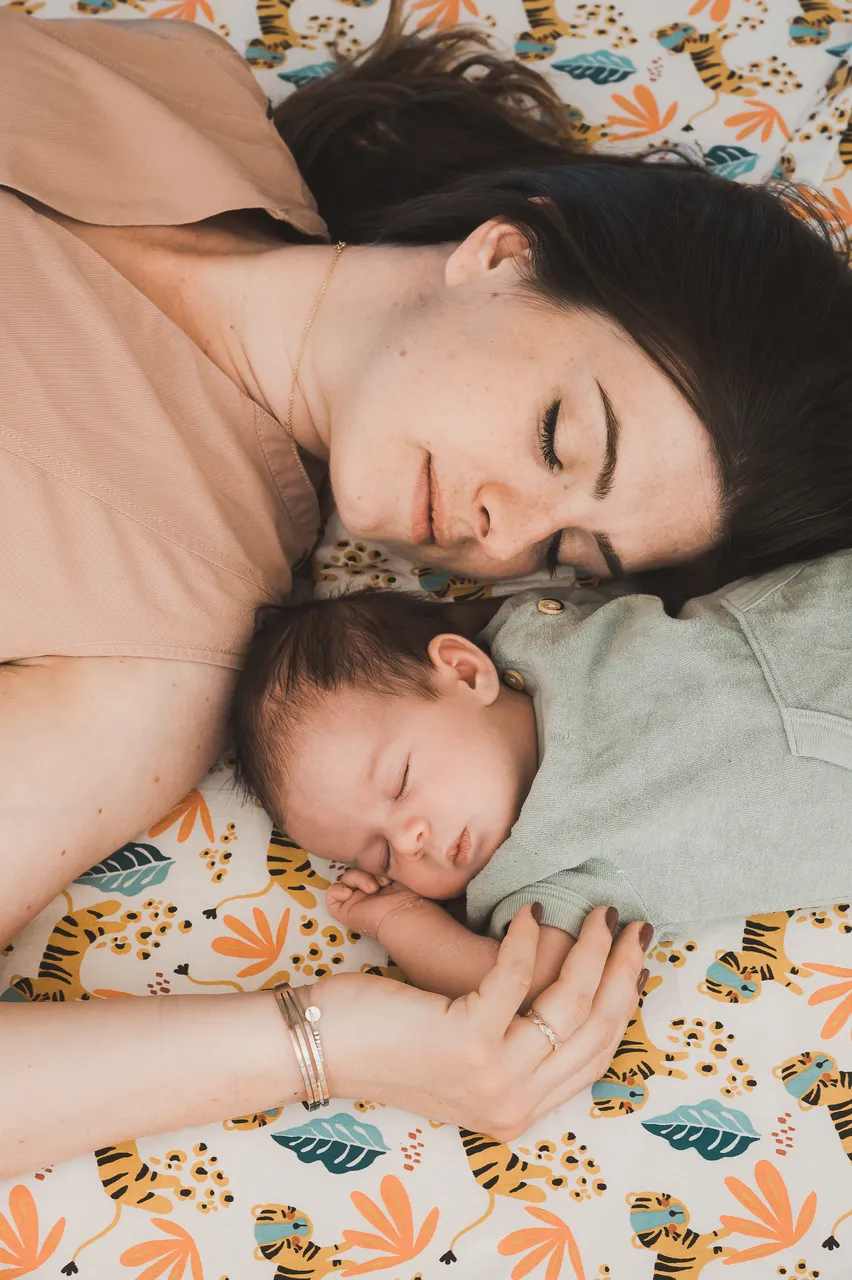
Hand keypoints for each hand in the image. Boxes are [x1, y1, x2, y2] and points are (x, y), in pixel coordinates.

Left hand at [307, 904, 647, 1138]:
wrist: (323, 1046)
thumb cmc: (389, 1038)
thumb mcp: (467, 1058)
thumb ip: (517, 1045)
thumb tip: (571, 995)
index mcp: (518, 1111)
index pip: (596, 1056)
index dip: (623, 1001)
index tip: (633, 958)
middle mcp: (513, 1103)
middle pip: (596, 1030)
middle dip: (622, 971)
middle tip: (632, 925)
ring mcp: (493, 1077)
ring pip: (571, 1004)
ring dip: (590, 951)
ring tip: (597, 912)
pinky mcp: (467, 1041)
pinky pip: (517, 978)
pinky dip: (526, 939)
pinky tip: (526, 912)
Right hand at [325, 869, 422, 936]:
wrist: (404, 913)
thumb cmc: (409, 895)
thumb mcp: (402, 872)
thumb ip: (393, 861)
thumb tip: (393, 843)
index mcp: (382, 886)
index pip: (368, 867)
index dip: (375, 864)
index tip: (389, 872)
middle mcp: (367, 894)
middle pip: (357, 870)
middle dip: (368, 869)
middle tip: (384, 879)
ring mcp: (355, 902)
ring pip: (346, 878)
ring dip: (359, 878)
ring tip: (374, 888)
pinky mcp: (344, 911)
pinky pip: (332, 893)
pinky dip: (339, 889)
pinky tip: (351, 893)